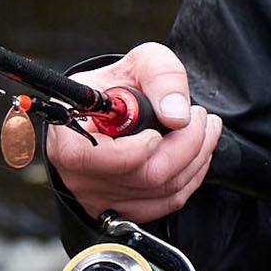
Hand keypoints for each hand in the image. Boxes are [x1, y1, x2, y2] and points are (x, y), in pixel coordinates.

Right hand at [44, 42, 222, 223]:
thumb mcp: (142, 62)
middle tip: (200, 116)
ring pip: (163, 191)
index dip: (135, 149)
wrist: (116, 106)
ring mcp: (100, 196)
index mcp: (67, 136)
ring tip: (203, 127)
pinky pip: (168, 202)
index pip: (90, 158)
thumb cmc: (121, 84)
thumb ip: (162, 76)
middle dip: (187, 144)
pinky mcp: (123, 208)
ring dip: (197, 157)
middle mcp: (78, 173)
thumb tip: (177, 115)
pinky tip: (196, 152)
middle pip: (144, 176)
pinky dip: (193, 175)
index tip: (161, 128)